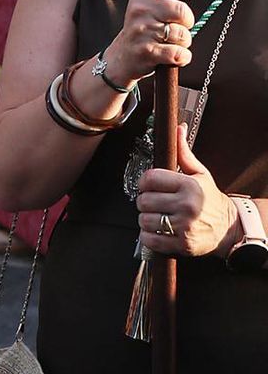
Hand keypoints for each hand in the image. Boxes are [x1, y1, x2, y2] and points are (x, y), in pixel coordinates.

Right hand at [106, 0, 192, 86]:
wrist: (122, 57)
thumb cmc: (143, 29)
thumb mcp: (146, 6)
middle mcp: (139, 10)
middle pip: (181, 10)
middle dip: (187, 22)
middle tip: (178, 27)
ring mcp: (142, 31)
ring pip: (182, 34)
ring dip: (184, 42)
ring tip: (171, 42)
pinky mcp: (147, 52)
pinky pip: (178, 53)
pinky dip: (182, 57)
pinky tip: (173, 56)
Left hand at [137, 132, 237, 256]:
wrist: (229, 228)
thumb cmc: (210, 199)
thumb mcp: (200, 173)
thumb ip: (184, 152)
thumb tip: (177, 128)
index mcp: (188, 186)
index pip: (150, 179)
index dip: (144, 182)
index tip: (147, 185)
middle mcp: (187, 206)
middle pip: (144, 200)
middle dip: (144, 201)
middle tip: (152, 202)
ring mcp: (184, 227)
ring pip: (145, 220)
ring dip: (145, 219)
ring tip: (155, 216)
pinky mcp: (182, 244)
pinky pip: (151, 240)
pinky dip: (148, 236)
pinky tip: (156, 230)